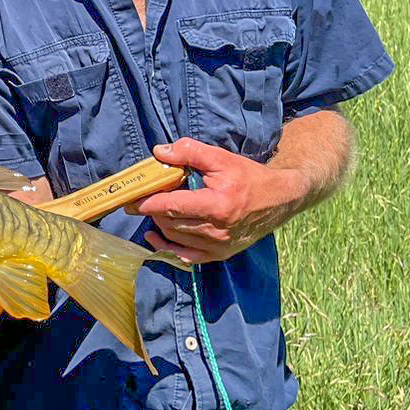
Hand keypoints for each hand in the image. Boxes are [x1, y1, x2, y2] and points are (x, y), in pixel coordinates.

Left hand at [125, 138, 309, 264]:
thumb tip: (159, 152)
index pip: (171, 206)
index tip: (130, 199)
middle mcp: (217, 230)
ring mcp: (218, 247)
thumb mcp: (221, 158)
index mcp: (217, 205)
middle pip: (170, 223)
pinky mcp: (220, 255)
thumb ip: (190, 152)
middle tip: (142, 199)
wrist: (279, 200)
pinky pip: (185, 257)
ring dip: (159, 224)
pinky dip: (166, 248)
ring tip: (154, 210)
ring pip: (175, 238)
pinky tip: (155, 237)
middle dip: (151, 211)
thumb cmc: (248, 177)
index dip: (147, 203)